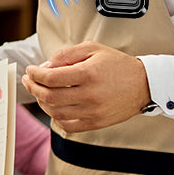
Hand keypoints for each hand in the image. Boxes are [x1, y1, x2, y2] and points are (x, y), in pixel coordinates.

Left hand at [22, 41, 150, 132]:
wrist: (145, 84)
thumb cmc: (117, 64)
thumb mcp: (92, 48)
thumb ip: (66, 54)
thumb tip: (45, 66)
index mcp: (88, 74)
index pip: (50, 78)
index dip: (35, 74)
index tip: (30, 70)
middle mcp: (90, 95)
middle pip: (49, 96)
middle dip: (33, 88)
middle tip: (28, 80)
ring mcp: (93, 112)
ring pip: (55, 112)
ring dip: (42, 102)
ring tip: (40, 92)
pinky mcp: (96, 123)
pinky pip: (67, 125)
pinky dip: (55, 117)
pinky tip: (54, 106)